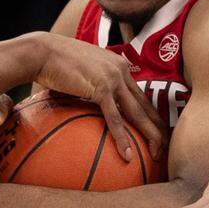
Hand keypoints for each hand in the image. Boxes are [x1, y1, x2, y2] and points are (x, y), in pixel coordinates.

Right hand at [33, 33, 166, 161]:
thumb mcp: (80, 73)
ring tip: (157, 155)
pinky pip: (115, 119)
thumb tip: (87, 106)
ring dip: (150, 136)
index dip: (152, 115)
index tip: (159, 131)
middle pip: (145, 105)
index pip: (140, 95)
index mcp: (118, 67)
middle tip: (166, 148)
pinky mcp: (101, 88)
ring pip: (137, 113)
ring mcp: (113, 79)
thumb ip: (90, 86)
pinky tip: (127, 155)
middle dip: (159, 128)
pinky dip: (122, 138)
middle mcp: (121, 71)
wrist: (41, 52)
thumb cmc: (53, 64)